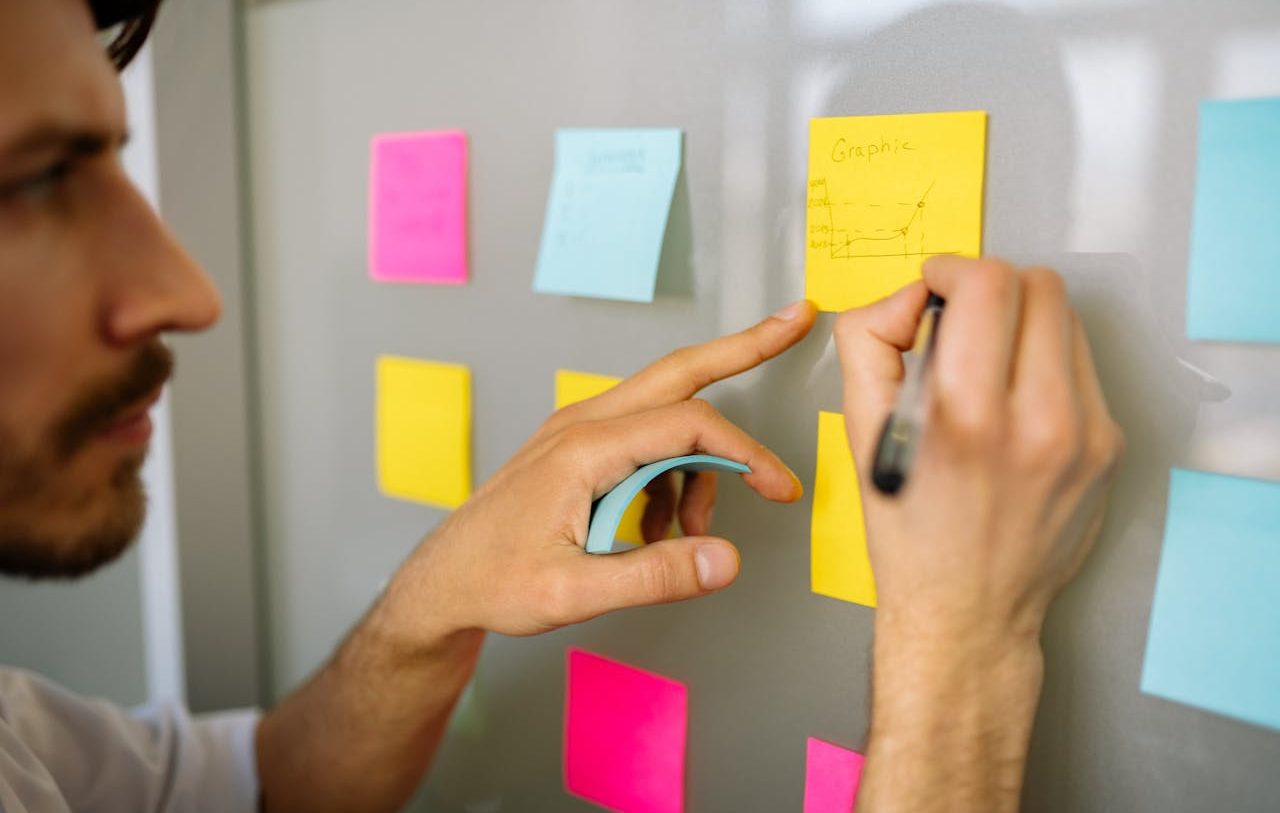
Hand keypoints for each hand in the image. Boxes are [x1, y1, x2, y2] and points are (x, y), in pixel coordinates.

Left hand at [381, 300, 816, 640]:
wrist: (444, 579)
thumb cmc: (495, 581)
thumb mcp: (573, 593)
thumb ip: (654, 576)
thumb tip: (727, 560)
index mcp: (583, 450)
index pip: (687, 425)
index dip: (745, 453)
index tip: (780, 488)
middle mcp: (582, 424)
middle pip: (678, 372)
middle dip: (741, 347)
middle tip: (794, 320)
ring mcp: (577, 430)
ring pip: (665, 413)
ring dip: (699, 463)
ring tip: (689, 536)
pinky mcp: (576, 446)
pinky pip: (643, 442)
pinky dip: (669, 478)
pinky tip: (657, 532)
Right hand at [835, 257, 1122, 647]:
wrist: (966, 613)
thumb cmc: (909, 533)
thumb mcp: (860, 434)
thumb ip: (869, 343)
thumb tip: (908, 299)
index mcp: (967, 417)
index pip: (988, 284)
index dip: (952, 268)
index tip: (934, 286)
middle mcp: (1038, 422)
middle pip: (1039, 286)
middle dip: (990, 286)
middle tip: (959, 317)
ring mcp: (1085, 436)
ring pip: (1067, 319)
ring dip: (1021, 319)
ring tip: (985, 361)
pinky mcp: (1108, 447)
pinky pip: (1081, 366)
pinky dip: (1044, 362)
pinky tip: (1013, 399)